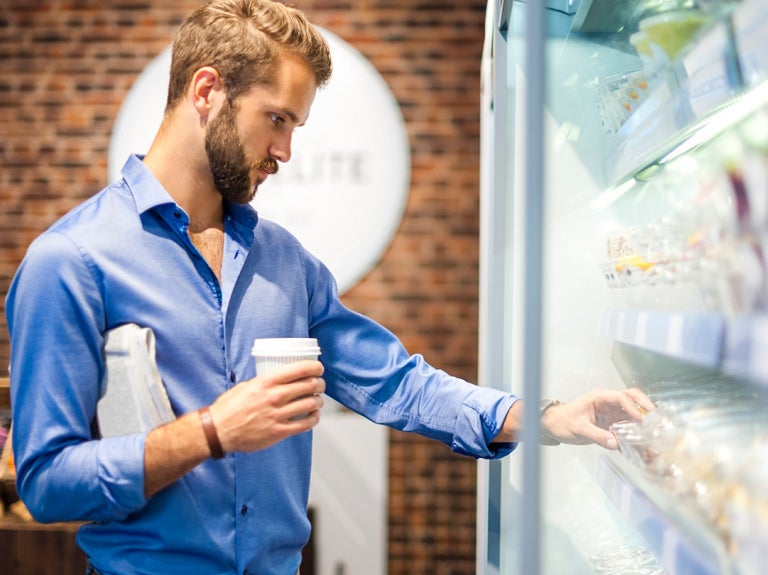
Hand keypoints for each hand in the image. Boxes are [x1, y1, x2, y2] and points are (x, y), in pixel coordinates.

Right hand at [209, 360, 325, 453]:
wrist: (218, 431)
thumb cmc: (229, 407)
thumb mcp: (246, 386)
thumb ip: (264, 382)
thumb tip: (281, 379)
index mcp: (266, 381)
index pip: (299, 369)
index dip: (315, 367)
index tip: (318, 368)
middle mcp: (274, 396)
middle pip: (309, 385)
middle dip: (319, 384)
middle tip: (319, 385)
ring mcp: (277, 415)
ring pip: (310, 404)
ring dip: (318, 401)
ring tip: (317, 401)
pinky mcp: (279, 432)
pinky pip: (305, 424)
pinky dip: (314, 419)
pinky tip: (314, 416)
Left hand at [541, 387, 654, 449]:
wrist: (554, 425)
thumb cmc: (563, 422)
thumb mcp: (579, 429)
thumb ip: (598, 436)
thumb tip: (616, 443)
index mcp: (599, 397)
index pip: (621, 398)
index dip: (633, 408)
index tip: (642, 420)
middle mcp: (607, 401)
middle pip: (631, 397)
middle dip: (645, 404)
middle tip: (657, 417)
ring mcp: (610, 411)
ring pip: (632, 410)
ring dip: (643, 417)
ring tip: (655, 428)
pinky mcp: (611, 421)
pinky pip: (626, 423)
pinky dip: (636, 429)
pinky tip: (643, 438)